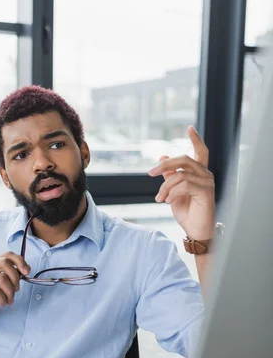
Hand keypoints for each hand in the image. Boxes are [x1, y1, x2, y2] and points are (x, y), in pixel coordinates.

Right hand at [0, 253, 30, 319]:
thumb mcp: (1, 284)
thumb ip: (11, 276)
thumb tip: (24, 271)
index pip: (8, 254)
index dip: (20, 261)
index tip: (27, 271)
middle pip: (5, 264)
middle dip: (15, 278)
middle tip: (16, 290)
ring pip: (1, 279)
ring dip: (10, 292)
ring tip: (9, 301)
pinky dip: (2, 300)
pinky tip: (2, 304)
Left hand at [148, 126, 214, 240]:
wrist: (194, 230)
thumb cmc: (186, 212)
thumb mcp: (172, 191)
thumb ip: (170, 175)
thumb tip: (162, 156)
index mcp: (199, 172)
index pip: (201, 151)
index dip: (196, 139)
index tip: (190, 127)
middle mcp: (205, 174)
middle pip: (184, 159)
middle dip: (164, 164)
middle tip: (150, 173)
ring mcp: (207, 182)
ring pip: (180, 174)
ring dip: (165, 186)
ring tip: (159, 198)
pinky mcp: (206, 191)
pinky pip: (184, 184)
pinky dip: (172, 193)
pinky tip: (168, 202)